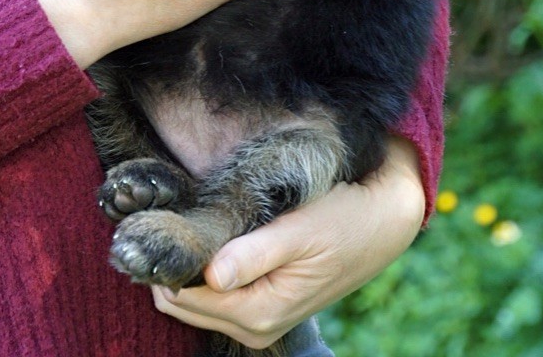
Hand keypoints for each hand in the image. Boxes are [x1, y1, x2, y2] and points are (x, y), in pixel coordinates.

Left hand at [151, 138, 424, 348]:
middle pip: (183, 304)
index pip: (186, 298)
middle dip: (173, 266)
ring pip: (196, 300)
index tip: (159, 220)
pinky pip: (215, 295)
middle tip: (169, 215)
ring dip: (188, 267)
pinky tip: (212, 237)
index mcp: (262, 313)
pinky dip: (205, 270)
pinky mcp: (263, 306)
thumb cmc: (344, 219)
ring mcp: (259, 320)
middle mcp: (256, 327)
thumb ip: (256, 254)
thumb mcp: (301, 230)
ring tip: (190, 221)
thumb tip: (212, 275)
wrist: (383, 222)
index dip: (168, 262)